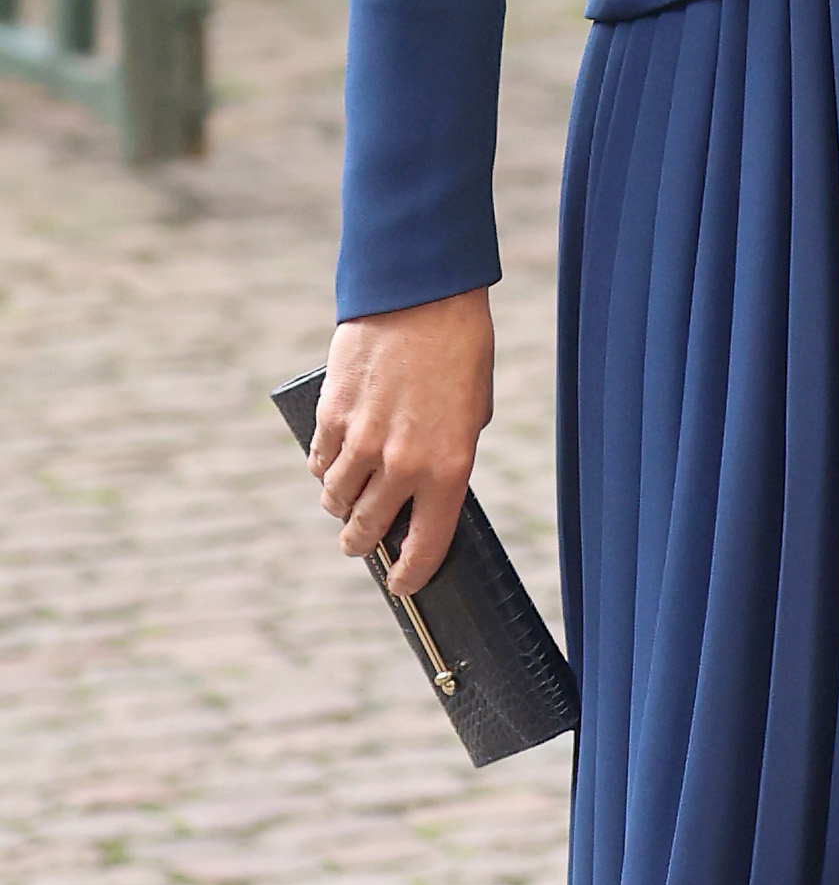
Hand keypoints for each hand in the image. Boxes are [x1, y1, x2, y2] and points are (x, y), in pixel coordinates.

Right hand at [310, 292, 495, 592]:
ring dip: (340, 506)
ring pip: (336, 500)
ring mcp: (361, 442)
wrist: (421, 299)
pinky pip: (319, 464)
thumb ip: (447, 456)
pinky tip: (332, 465)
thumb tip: (423, 491)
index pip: (425, 545)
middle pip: (369, 530)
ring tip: (345, 502)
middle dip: (362, 544)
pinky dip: (323, 471)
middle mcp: (402, 464)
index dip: (411, 574)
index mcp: (448, 468)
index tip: (403, 585)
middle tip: (360, 544)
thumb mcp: (472, 413)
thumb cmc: (459, 352)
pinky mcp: (331, 418)